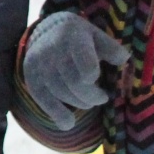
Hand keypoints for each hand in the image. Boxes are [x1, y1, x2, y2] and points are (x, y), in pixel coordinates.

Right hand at [22, 12, 128, 130]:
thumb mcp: (97, 35)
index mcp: (73, 36)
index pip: (84, 63)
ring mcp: (39, 64)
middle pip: (74, 83)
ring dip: (79, 103)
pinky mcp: (30, 76)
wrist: (46, 30)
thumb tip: (123, 61)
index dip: (93, 75)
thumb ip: (112, 49)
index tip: (97, 79)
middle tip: (101, 97)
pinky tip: (68, 123)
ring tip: (88, 101)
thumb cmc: (79, 37)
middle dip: (92, 96)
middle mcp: (53, 49)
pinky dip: (57, 114)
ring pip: (61, 93)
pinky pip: (43, 100)